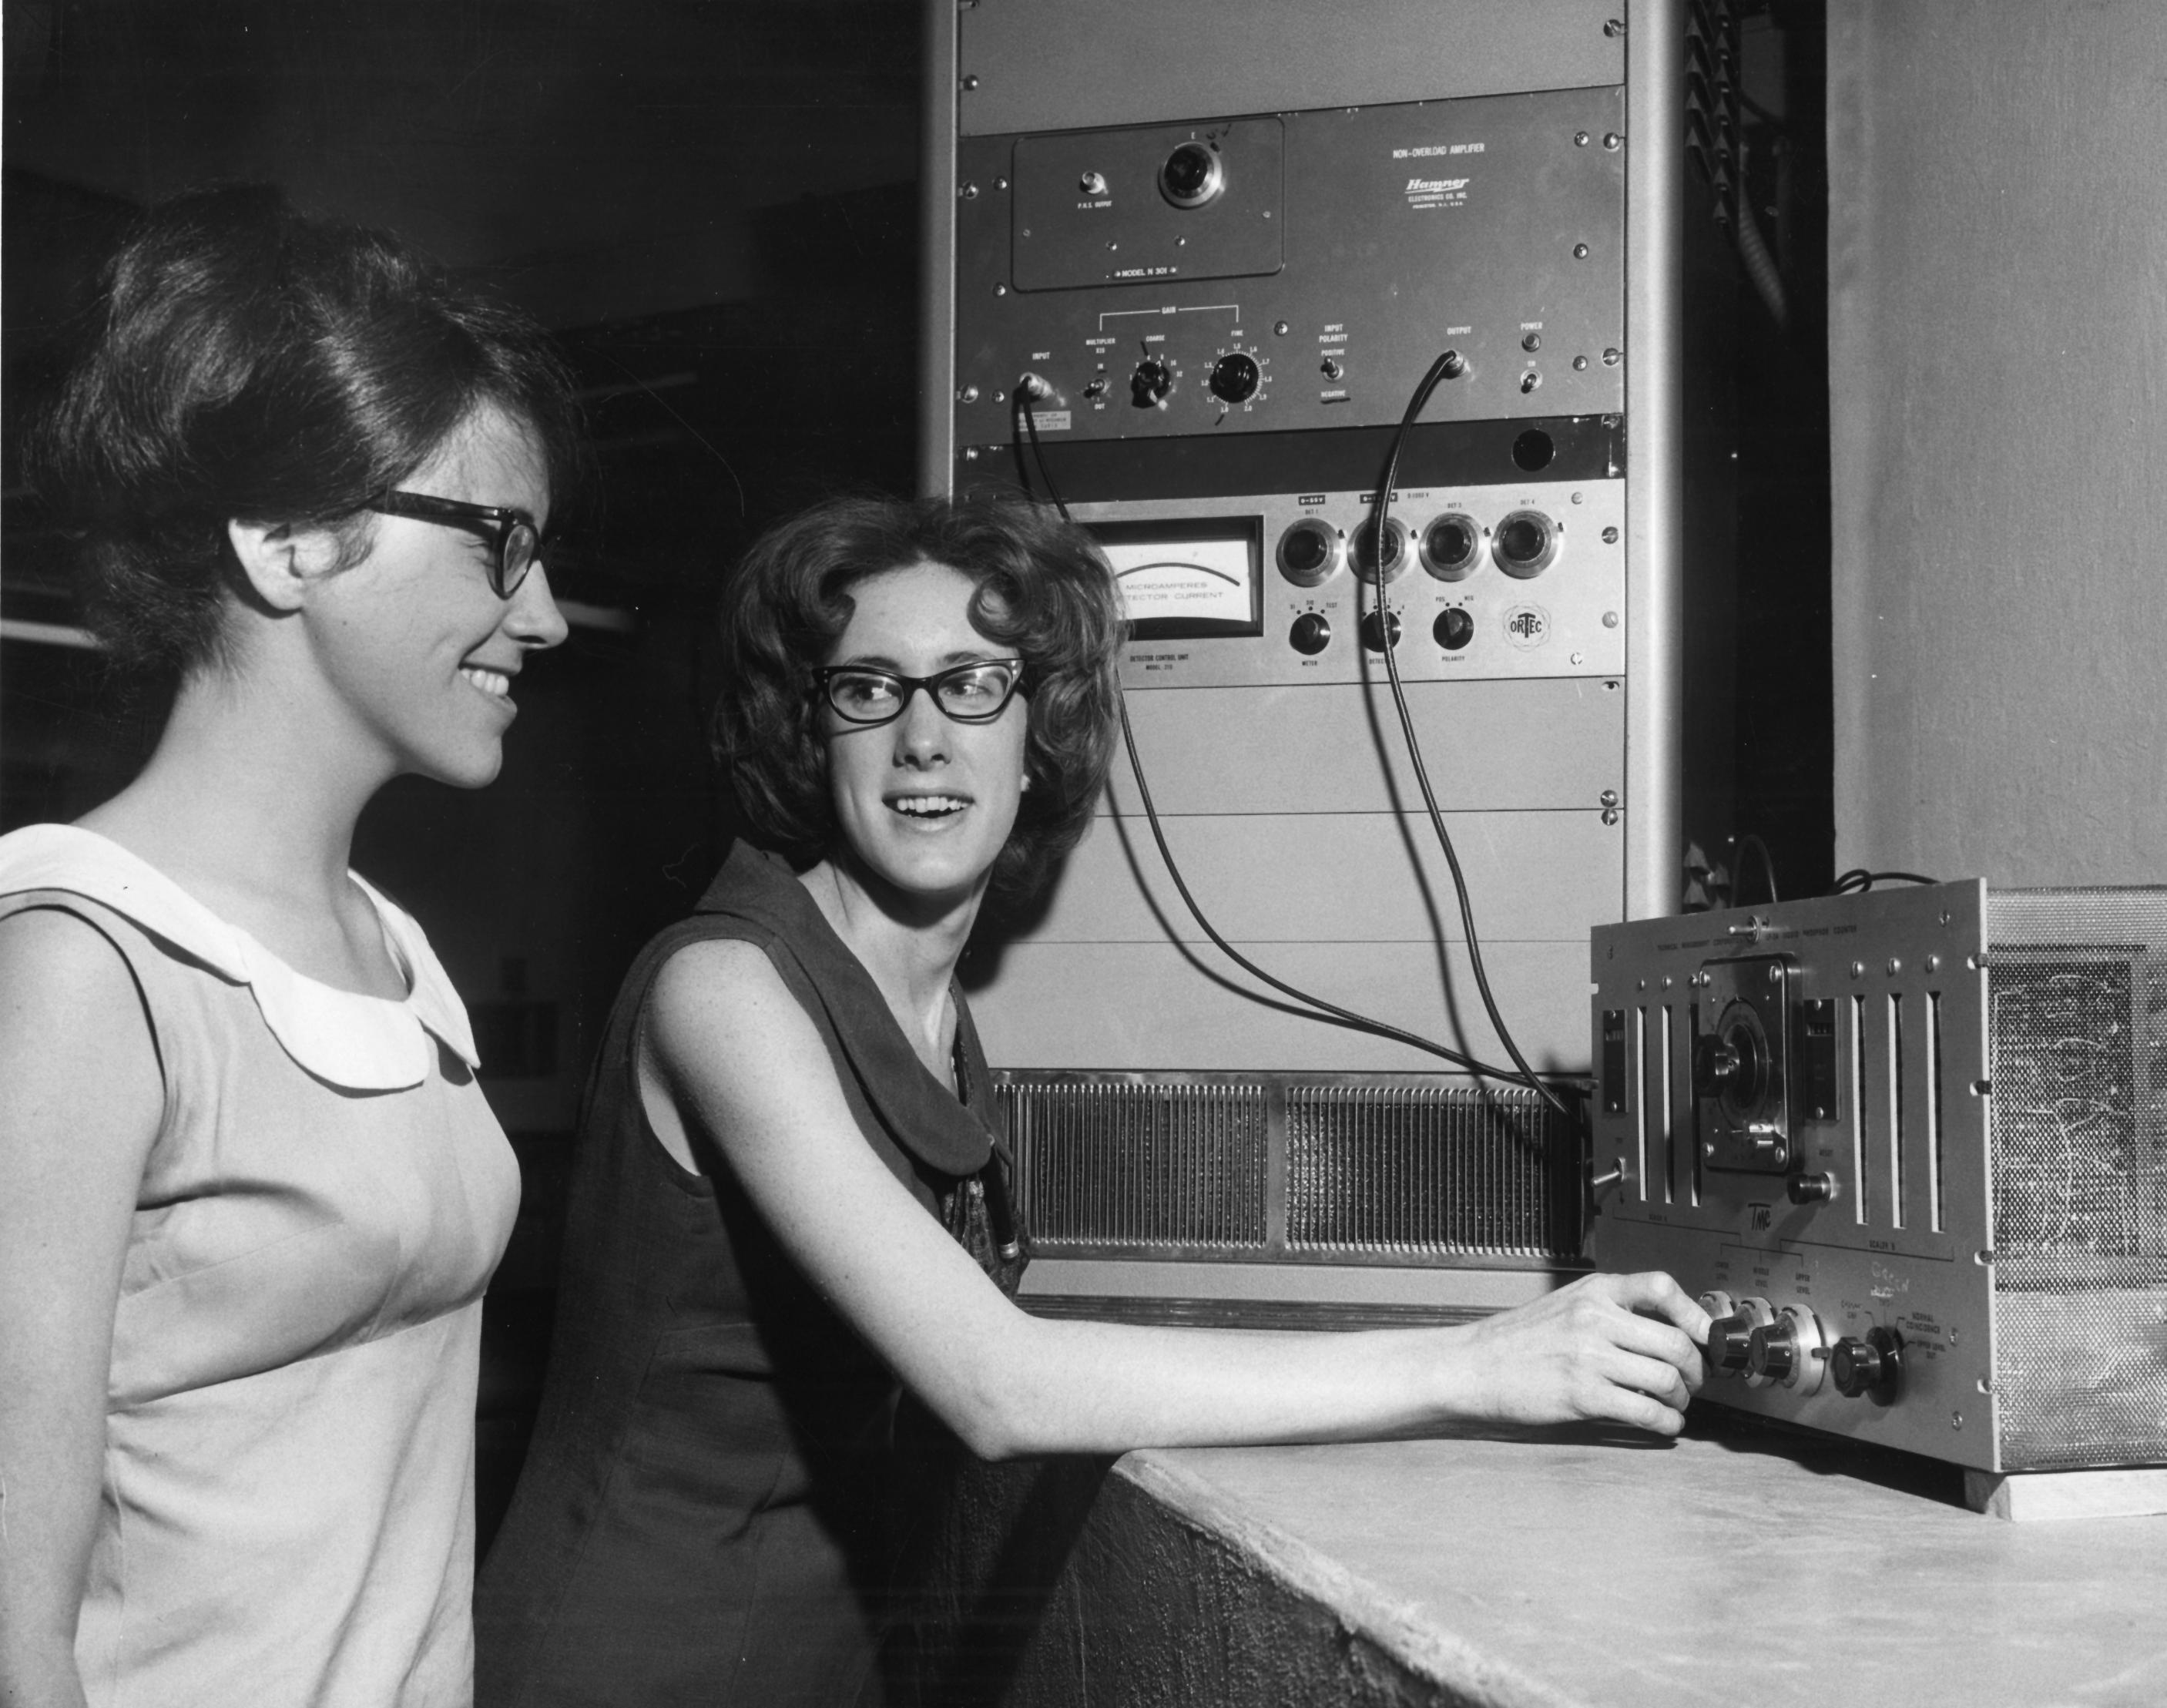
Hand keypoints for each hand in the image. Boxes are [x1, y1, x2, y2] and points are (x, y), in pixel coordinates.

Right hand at [1450, 1271, 1711, 1436]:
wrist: (1474, 1365)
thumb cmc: (1518, 1339)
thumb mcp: (1566, 1305)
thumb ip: (1611, 1311)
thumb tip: (1666, 1330)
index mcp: (1594, 1292)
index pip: (1661, 1288)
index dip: (1695, 1314)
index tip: (1707, 1336)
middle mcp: (1595, 1319)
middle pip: (1675, 1343)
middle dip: (1696, 1370)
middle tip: (1695, 1382)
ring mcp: (1589, 1357)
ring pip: (1666, 1379)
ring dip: (1681, 1400)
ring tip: (1675, 1405)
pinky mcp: (1583, 1395)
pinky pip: (1645, 1411)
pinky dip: (1665, 1423)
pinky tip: (1662, 1425)